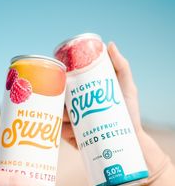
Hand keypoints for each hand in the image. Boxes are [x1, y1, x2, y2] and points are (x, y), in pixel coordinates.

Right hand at [62, 42, 165, 174]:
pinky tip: (67, 130)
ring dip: (57, 115)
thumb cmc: (129, 113)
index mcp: (83, 95)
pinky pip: (61, 134)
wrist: (130, 141)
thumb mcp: (127, 88)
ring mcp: (73, 124)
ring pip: (56, 117)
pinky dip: (61, 131)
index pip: (65, 84)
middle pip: (57, 100)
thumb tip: (109, 45)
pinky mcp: (73, 139)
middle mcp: (75, 108)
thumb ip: (121, 67)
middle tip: (63, 98)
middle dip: (54, 98)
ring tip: (67, 116)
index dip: (57, 78)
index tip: (56, 74)